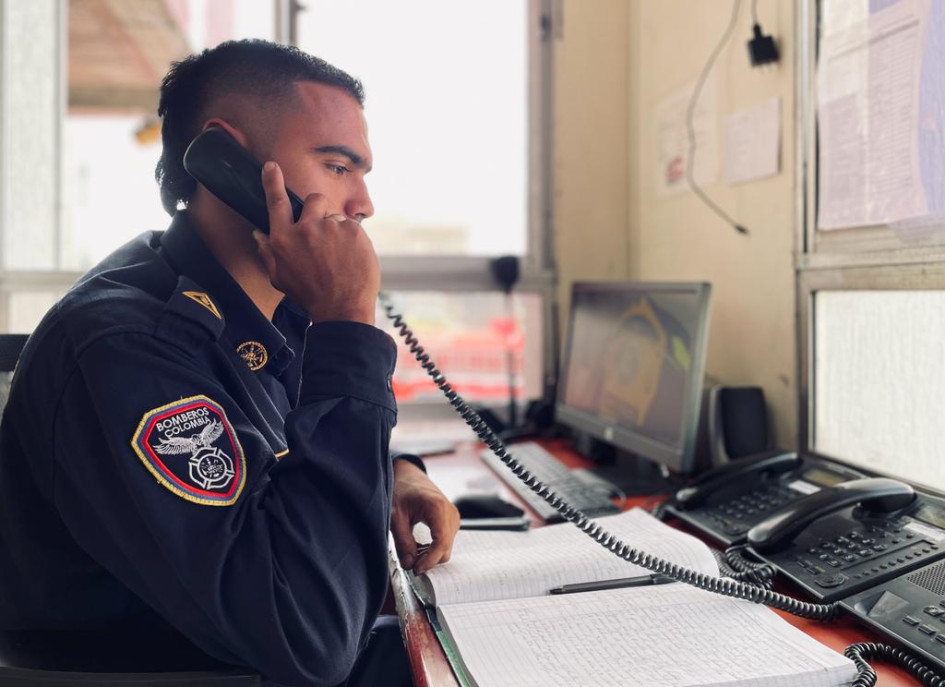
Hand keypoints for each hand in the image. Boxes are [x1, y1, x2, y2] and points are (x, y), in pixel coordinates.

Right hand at [255, 161, 379, 323]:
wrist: (342, 309)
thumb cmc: (310, 296)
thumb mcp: (280, 278)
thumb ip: (267, 253)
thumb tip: (257, 234)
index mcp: (284, 240)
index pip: (276, 203)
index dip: (273, 182)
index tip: (272, 166)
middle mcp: (305, 229)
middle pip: (314, 199)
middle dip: (319, 208)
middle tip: (324, 230)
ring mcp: (331, 228)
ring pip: (336, 217)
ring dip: (337, 231)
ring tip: (340, 257)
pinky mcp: (353, 231)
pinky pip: (352, 227)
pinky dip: (353, 240)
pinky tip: (350, 259)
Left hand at [390, 460, 460, 574]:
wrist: (408, 475)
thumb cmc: (401, 490)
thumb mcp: (396, 517)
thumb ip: (403, 542)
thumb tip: (409, 566)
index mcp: (437, 508)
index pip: (440, 543)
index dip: (429, 561)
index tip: (415, 570)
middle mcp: (450, 513)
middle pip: (445, 549)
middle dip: (428, 560)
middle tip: (408, 562)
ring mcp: (453, 517)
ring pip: (446, 548)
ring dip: (430, 555)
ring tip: (411, 552)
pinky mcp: (451, 521)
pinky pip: (446, 542)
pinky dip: (433, 548)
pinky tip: (418, 546)